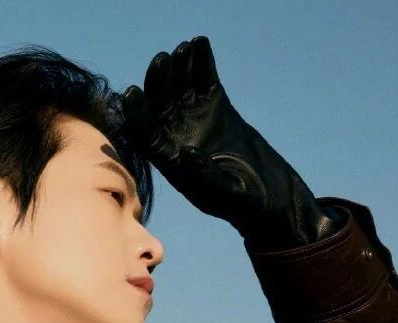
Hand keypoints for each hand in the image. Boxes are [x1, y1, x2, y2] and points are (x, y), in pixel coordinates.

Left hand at [121, 36, 344, 249]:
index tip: (131, 94)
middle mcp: (176, 137)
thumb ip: (204, 176)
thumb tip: (186, 153)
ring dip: (179, 68)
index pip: (145, 135)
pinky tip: (201, 44)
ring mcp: (195, 119)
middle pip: (159, 106)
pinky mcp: (216, 106)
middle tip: (162, 61)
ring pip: (180, 88)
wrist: (266, 195)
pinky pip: (205, 80)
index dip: (137, 115)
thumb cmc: (241, 204)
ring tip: (183, 49)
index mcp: (170, 162)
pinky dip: (202, 63)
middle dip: (158, 83)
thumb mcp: (224, 194)